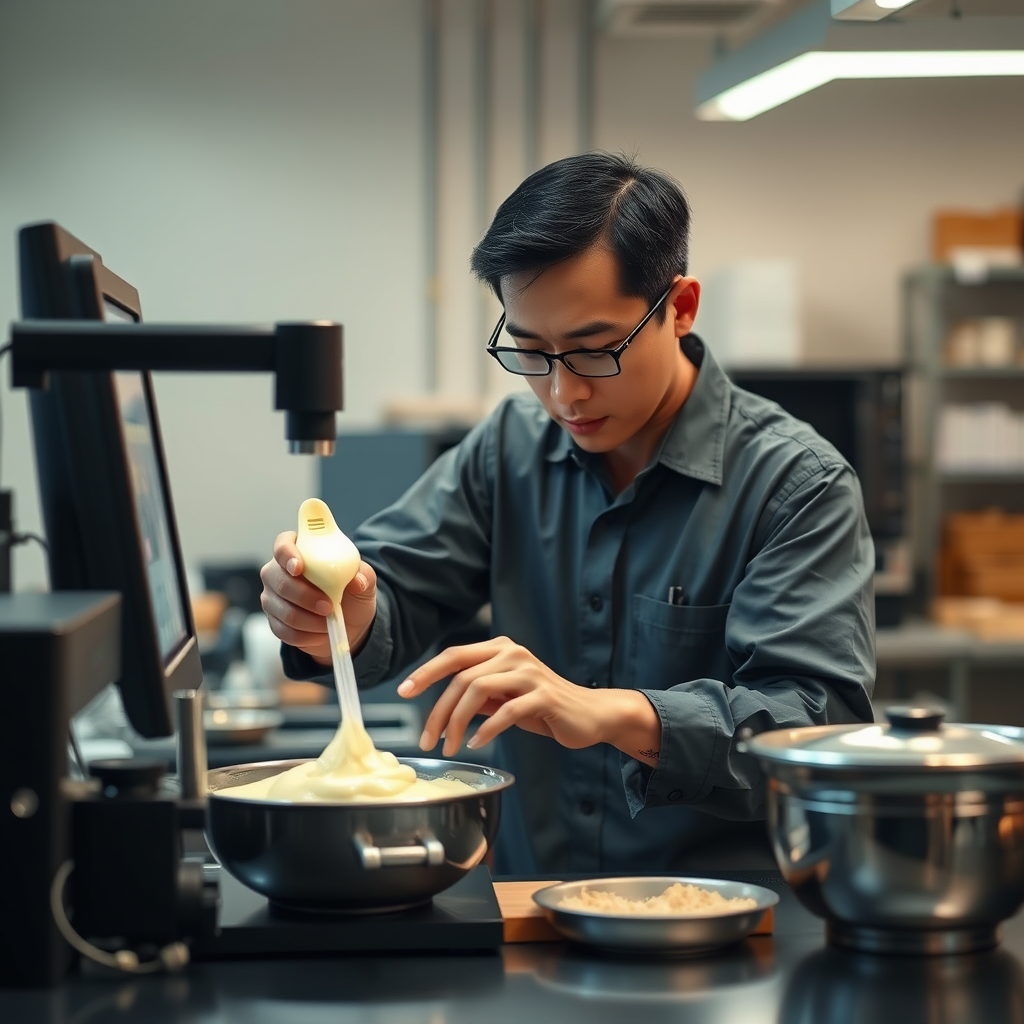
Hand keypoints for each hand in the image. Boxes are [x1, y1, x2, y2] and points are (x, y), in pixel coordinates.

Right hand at [260, 531, 377, 665]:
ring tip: (329, 620)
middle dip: (304, 596)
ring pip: (282, 609)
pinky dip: (307, 635)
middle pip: (280, 581)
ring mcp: (272, 598)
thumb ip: (364, 575)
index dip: (286, 554)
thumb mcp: (364, 581)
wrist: (349, 624)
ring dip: (309, 620)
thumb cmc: (351, 594)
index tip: (299, 567)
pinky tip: (321, 632)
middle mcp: (278, 572)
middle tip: (328, 606)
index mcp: (299, 552)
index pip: (282, 544)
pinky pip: (284, 630)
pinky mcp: (274, 622)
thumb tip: (357, 581)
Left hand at [397, 636, 661, 763]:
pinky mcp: (543, 696)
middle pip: (461, 676)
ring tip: (451, 746)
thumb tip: (443, 704)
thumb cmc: (545, 706)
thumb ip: (478, 694)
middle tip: (427, 739)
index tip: (403, 691)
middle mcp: (513, 654)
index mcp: (500, 649)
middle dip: (438, 710)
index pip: (454, 655)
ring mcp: (529, 673)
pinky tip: (477, 743)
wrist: (591, 714)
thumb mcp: (504, 697)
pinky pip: (506, 710)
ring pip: (478, 690)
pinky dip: (486, 729)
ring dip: (457, 722)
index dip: (425, 672)